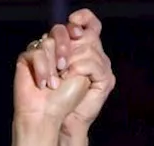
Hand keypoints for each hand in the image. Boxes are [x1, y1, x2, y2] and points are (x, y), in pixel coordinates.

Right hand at [13, 34, 91, 131]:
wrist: (46, 114)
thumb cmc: (65, 99)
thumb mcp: (83, 74)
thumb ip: (84, 53)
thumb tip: (77, 33)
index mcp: (71, 53)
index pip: (74, 29)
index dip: (77, 27)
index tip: (79, 34)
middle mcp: (55, 51)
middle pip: (60, 30)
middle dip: (64, 46)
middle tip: (65, 68)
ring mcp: (40, 54)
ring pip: (48, 41)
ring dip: (52, 65)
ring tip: (53, 84)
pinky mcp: (26, 59)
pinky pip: (35, 52)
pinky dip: (41, 69)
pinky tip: (42, 84)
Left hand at [58, 10, 114, 145]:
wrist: (53, 119)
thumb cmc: (47, 94)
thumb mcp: (47, 65)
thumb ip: (52, 47)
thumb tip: (50, 34)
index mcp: (82, 50)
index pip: (90, 23)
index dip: (82, 18)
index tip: (70, 22)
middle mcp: (96, 56)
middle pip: (86, 34)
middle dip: (64, 44)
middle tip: (54, 63)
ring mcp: (103, 68)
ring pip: (88, 48)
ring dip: (67, 60)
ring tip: (57, 76)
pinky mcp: (105, 80)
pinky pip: (91, 63)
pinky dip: (76, 69)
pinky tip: (66, 78)